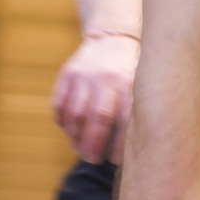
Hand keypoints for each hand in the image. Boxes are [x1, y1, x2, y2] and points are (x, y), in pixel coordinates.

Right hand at [51, 34, 138, 162]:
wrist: (111, 40)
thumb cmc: (131, 76)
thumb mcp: (140, 89)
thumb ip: (136, 116)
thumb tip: (134, 154)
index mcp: (129, 84)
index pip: (123, 120)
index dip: (117, 145)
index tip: (113, 159)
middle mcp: (106, 78)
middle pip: (97, 118)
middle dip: (93, 145)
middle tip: (92, 159)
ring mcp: (84, 75)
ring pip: (75, 114)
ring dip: (75, 137)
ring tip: (80, 148)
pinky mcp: (67, 74)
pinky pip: (59, 105)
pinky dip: (63, 123)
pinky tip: (70, 131)